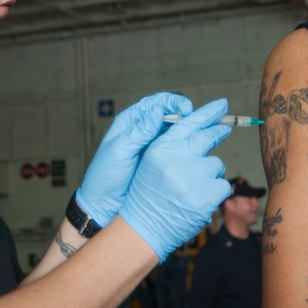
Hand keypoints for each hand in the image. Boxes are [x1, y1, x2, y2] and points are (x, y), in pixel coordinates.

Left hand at [76, 92, 191, 226]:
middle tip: (200, 121)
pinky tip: (195, 150)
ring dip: (188, 130)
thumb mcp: (120, 152)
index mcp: (130, 122)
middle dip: (186, 114)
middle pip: (168, 115)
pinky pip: (175, 148)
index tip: (186, 109)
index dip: (172, 102)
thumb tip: (157, 110)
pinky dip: (186, 146)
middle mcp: (143, 130)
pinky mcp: (159, 160)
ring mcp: (152, 146)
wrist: (104, 204)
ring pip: (174, 131)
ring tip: (203, 133)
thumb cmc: (105, 177)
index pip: (154, 103)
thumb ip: (139, 131)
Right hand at [119, 99, 231, 260]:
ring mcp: (193, 177)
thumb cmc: (146, 196)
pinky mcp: (207, 196)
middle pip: (208, 137)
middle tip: (224, 129)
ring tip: (192, 188)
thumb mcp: (151, 163)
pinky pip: (223, 185)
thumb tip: (200, 131)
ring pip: (216, 164)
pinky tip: (199, 201)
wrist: (143, 230)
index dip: (208, 112)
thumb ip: (172, 146)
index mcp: (161, 149)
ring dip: (209, 174)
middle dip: (218, 131)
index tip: (221, 104)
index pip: (189, 122)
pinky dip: (215, 193)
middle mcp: (177, 159)